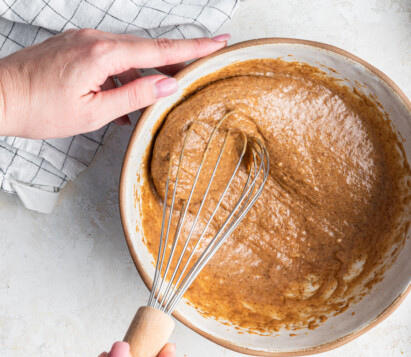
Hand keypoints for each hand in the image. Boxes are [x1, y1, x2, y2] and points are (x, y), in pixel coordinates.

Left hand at [0, 29, 229, 138]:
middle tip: (198, 69)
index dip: (194, 48)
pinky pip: (109, 57)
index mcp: (103, 53)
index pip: (161, 50)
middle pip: (148, 48)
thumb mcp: (93, 112)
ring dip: (146, 72)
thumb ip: (135, 96)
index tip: (219, 42)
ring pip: (129, 53)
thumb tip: (168, 84)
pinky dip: (123, 75)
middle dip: (175, 60)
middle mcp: (95, 38)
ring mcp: (83, 39)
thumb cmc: (39, 109)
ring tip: (158, 93)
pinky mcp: (74, 46)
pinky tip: (124, 98)